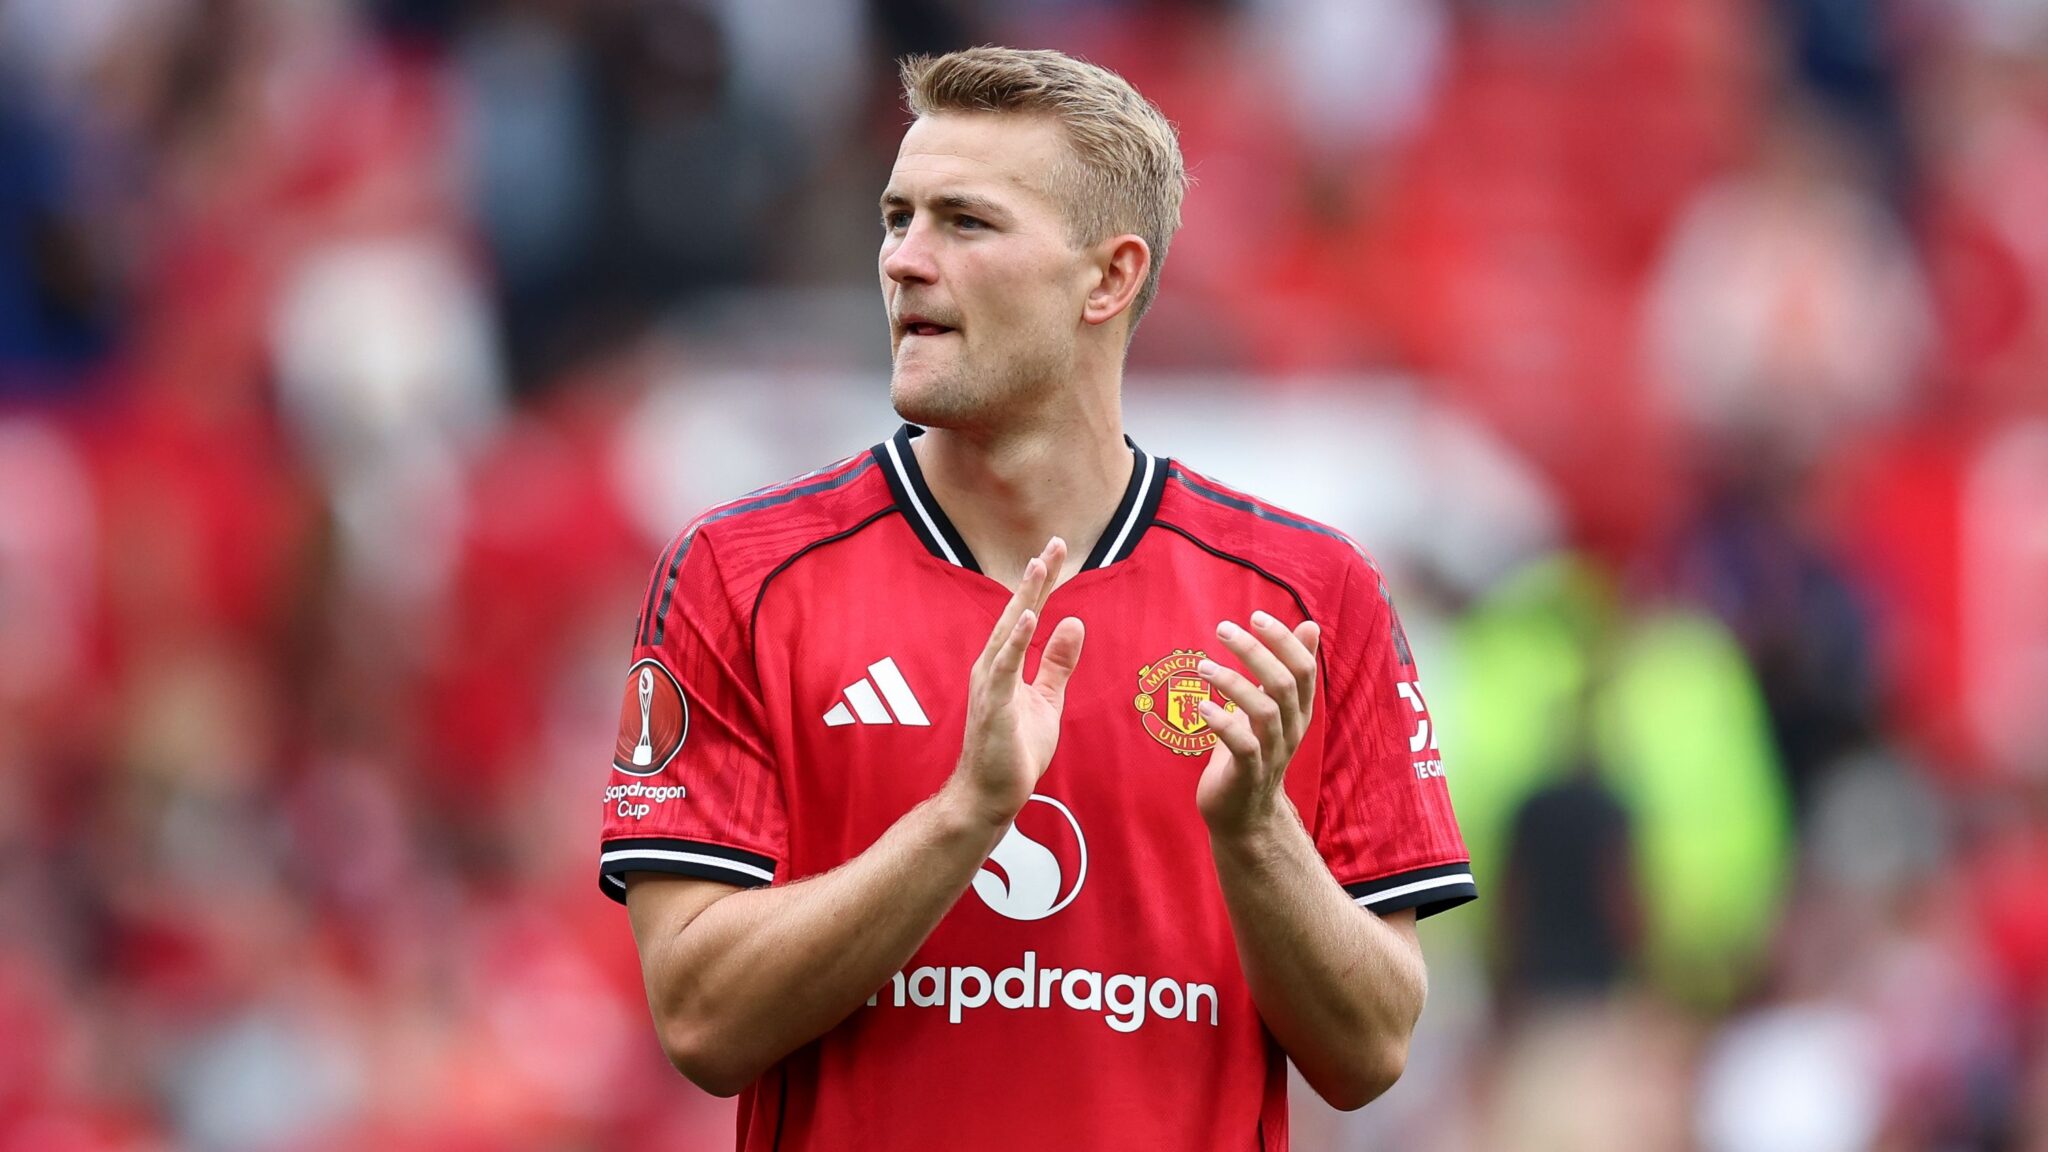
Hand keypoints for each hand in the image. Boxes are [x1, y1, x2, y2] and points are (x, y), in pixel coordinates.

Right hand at [946, 538, 1085, 826]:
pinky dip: (1016, 640)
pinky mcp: (993, 705)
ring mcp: (990, 684)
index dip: (1043, 582)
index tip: (1057, 551)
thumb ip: (1057, 663)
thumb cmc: (1013, 749)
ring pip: (1009, 631)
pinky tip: (1029, 617)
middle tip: (1054, 543)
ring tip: (1038, 567)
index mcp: (1005, 663)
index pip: (1027, 613)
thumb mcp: (1047, 699)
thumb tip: (1072, 623)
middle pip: (1018, 612)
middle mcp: (993, 665)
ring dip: (1025, 598)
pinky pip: (1005, 666)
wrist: (989, 794)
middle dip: (1037, 578)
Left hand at [1194, 611, 1321, 837]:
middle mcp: (1291, 730)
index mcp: (1298, 711)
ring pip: (1264, 711)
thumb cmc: (1253, 751)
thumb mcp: (1272, 706)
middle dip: (1255, 652)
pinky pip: (1243, 746)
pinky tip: (1201, 706)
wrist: (1244, 814)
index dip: (1283, 640)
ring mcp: (1272, 754)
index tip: (1256, 616)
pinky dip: (1223, 722)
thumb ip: (1287, 668)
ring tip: (1203, 666)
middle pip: (1285, 684)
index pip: (1303, 669)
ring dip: (1232, 683)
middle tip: (1224, 629)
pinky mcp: (1249, 774)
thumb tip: (1311, 626)